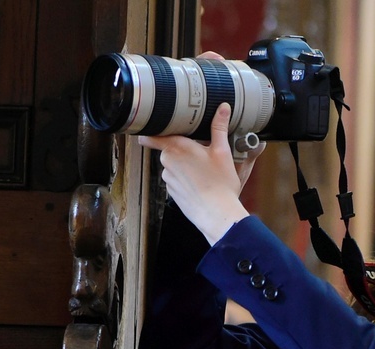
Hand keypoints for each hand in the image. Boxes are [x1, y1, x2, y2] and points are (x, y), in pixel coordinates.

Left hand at [138, 103, 265, 244]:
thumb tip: (223, 108)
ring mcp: (168, 178)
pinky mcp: (172, 192)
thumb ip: (219, 127)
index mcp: (177, 147)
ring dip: (184, 165)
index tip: (157, 127)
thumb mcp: (223, 151)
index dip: (152, 130)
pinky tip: (201, 183)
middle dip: (181, 148)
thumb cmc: (220, 184)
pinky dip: (186, 179)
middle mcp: (168, 162)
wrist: (217, 214)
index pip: (151, 135)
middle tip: (201, 151)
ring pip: (173, 165)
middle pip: (168, 148)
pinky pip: (176, 179)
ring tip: (204, 171)